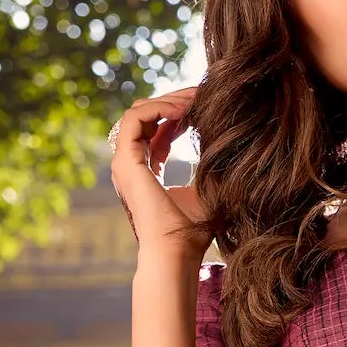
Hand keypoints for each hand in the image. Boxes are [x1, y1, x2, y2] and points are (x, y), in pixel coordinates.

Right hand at [109, 87, 208, 264]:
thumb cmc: (193, 232)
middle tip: (201, 94)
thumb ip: (205, 167)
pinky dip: (159, 108)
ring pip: (138, 112)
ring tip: (194, 100)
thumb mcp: (204, 190)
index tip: (202, 106)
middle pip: (146, 116)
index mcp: (144, 171)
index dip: (177, 114)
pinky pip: (135, 119)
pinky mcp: (125, 162)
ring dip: (168, 101)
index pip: (155, 130)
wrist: (176, 252)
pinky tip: (184, 110)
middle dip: (174, 101)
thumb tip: (222, 146)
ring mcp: (125, 163)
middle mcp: (130, 165)